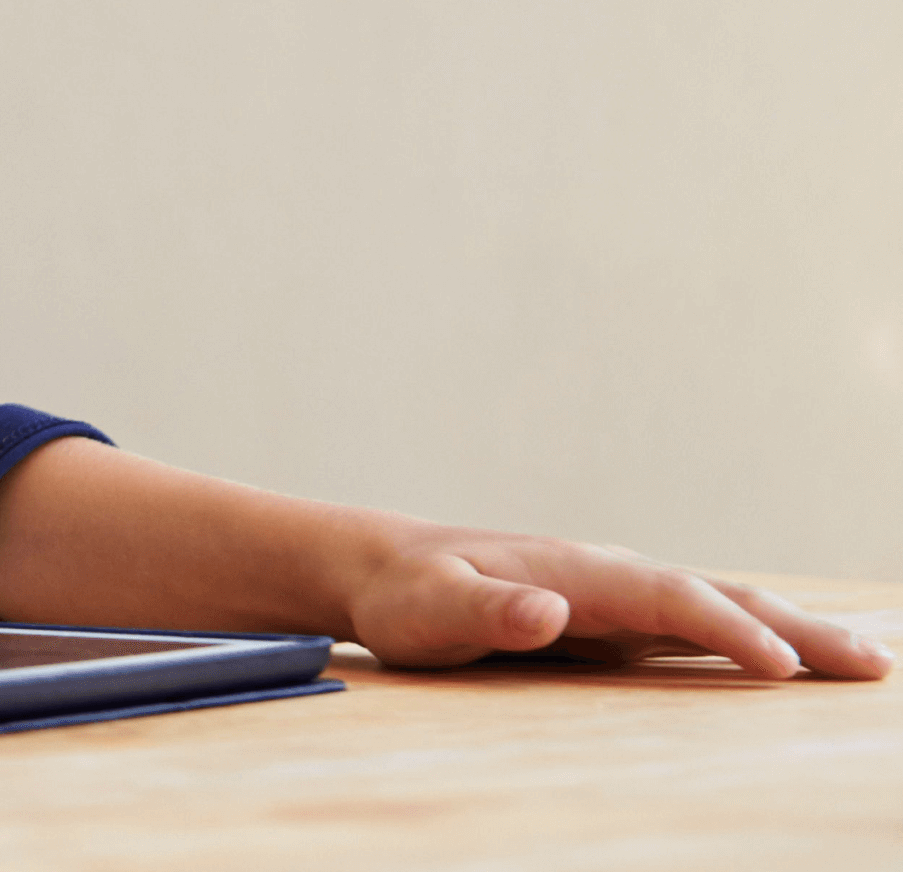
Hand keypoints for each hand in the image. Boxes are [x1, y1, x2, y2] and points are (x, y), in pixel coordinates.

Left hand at [342, 528, 894, 680]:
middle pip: (718, 598)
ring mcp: (619, 599)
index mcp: (577, 570)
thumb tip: (549, 610)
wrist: (384, 571)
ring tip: (864, 664)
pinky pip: (699, 629)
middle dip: (798, 629)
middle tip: (872, 665)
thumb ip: (486, 611)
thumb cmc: (405, 595)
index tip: (784, 666)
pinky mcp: (616, 624)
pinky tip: (794, 662)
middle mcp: (611, 577)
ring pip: (721, 610)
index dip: (729, 631)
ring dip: (793, 633)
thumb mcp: (430, 609)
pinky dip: (755, 641)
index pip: (669, 598)